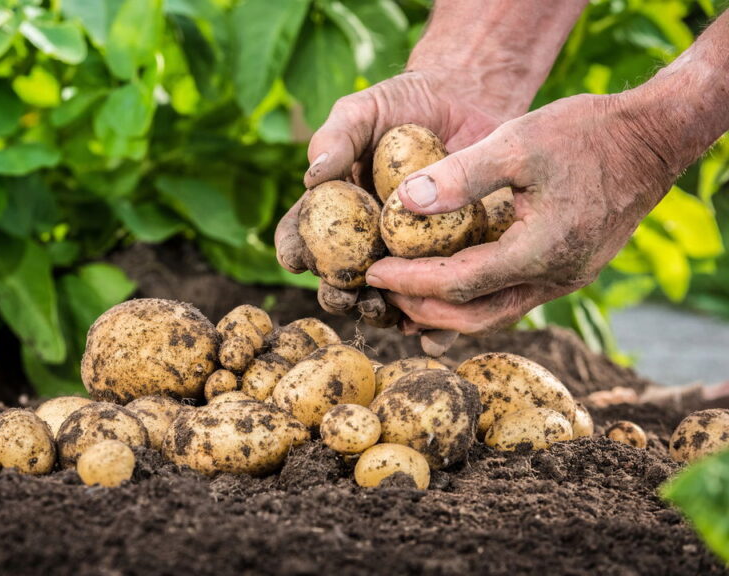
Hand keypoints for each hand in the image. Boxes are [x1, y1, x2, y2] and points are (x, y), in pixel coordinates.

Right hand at [275, 70, 516, 348]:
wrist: (468, 100)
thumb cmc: (403, 102)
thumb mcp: (364, 110)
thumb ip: (336, 138)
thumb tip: (312, 177)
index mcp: (333, 211)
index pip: (300, 236)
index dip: (294, 251)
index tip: (297, 258)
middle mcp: (364, 240)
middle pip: (340, 280)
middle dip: (337, 295)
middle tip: (344, 294)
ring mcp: (406, 255)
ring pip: (385, 297)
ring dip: (380, 312)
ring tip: (385, 310)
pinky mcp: (448, 260)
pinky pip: (437, 298)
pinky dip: (434, 323)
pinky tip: (432, 333)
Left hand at [366, 93, 675, 334]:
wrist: (651, 140)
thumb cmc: (586, 133)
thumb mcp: (519, 141)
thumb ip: (462, 174)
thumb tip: (404, 203)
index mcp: (542, 251)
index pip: (459, 283)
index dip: (410, 281)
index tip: (371, 271)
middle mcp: (554, 278)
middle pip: (473, 316)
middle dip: (420, 307)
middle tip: (379, 288)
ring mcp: (563, 280)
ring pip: (492, 315)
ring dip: (444, 311)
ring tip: (401, 295)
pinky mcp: (565, 272)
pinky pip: (509, 299)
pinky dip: (470, 299)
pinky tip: (442, 288)